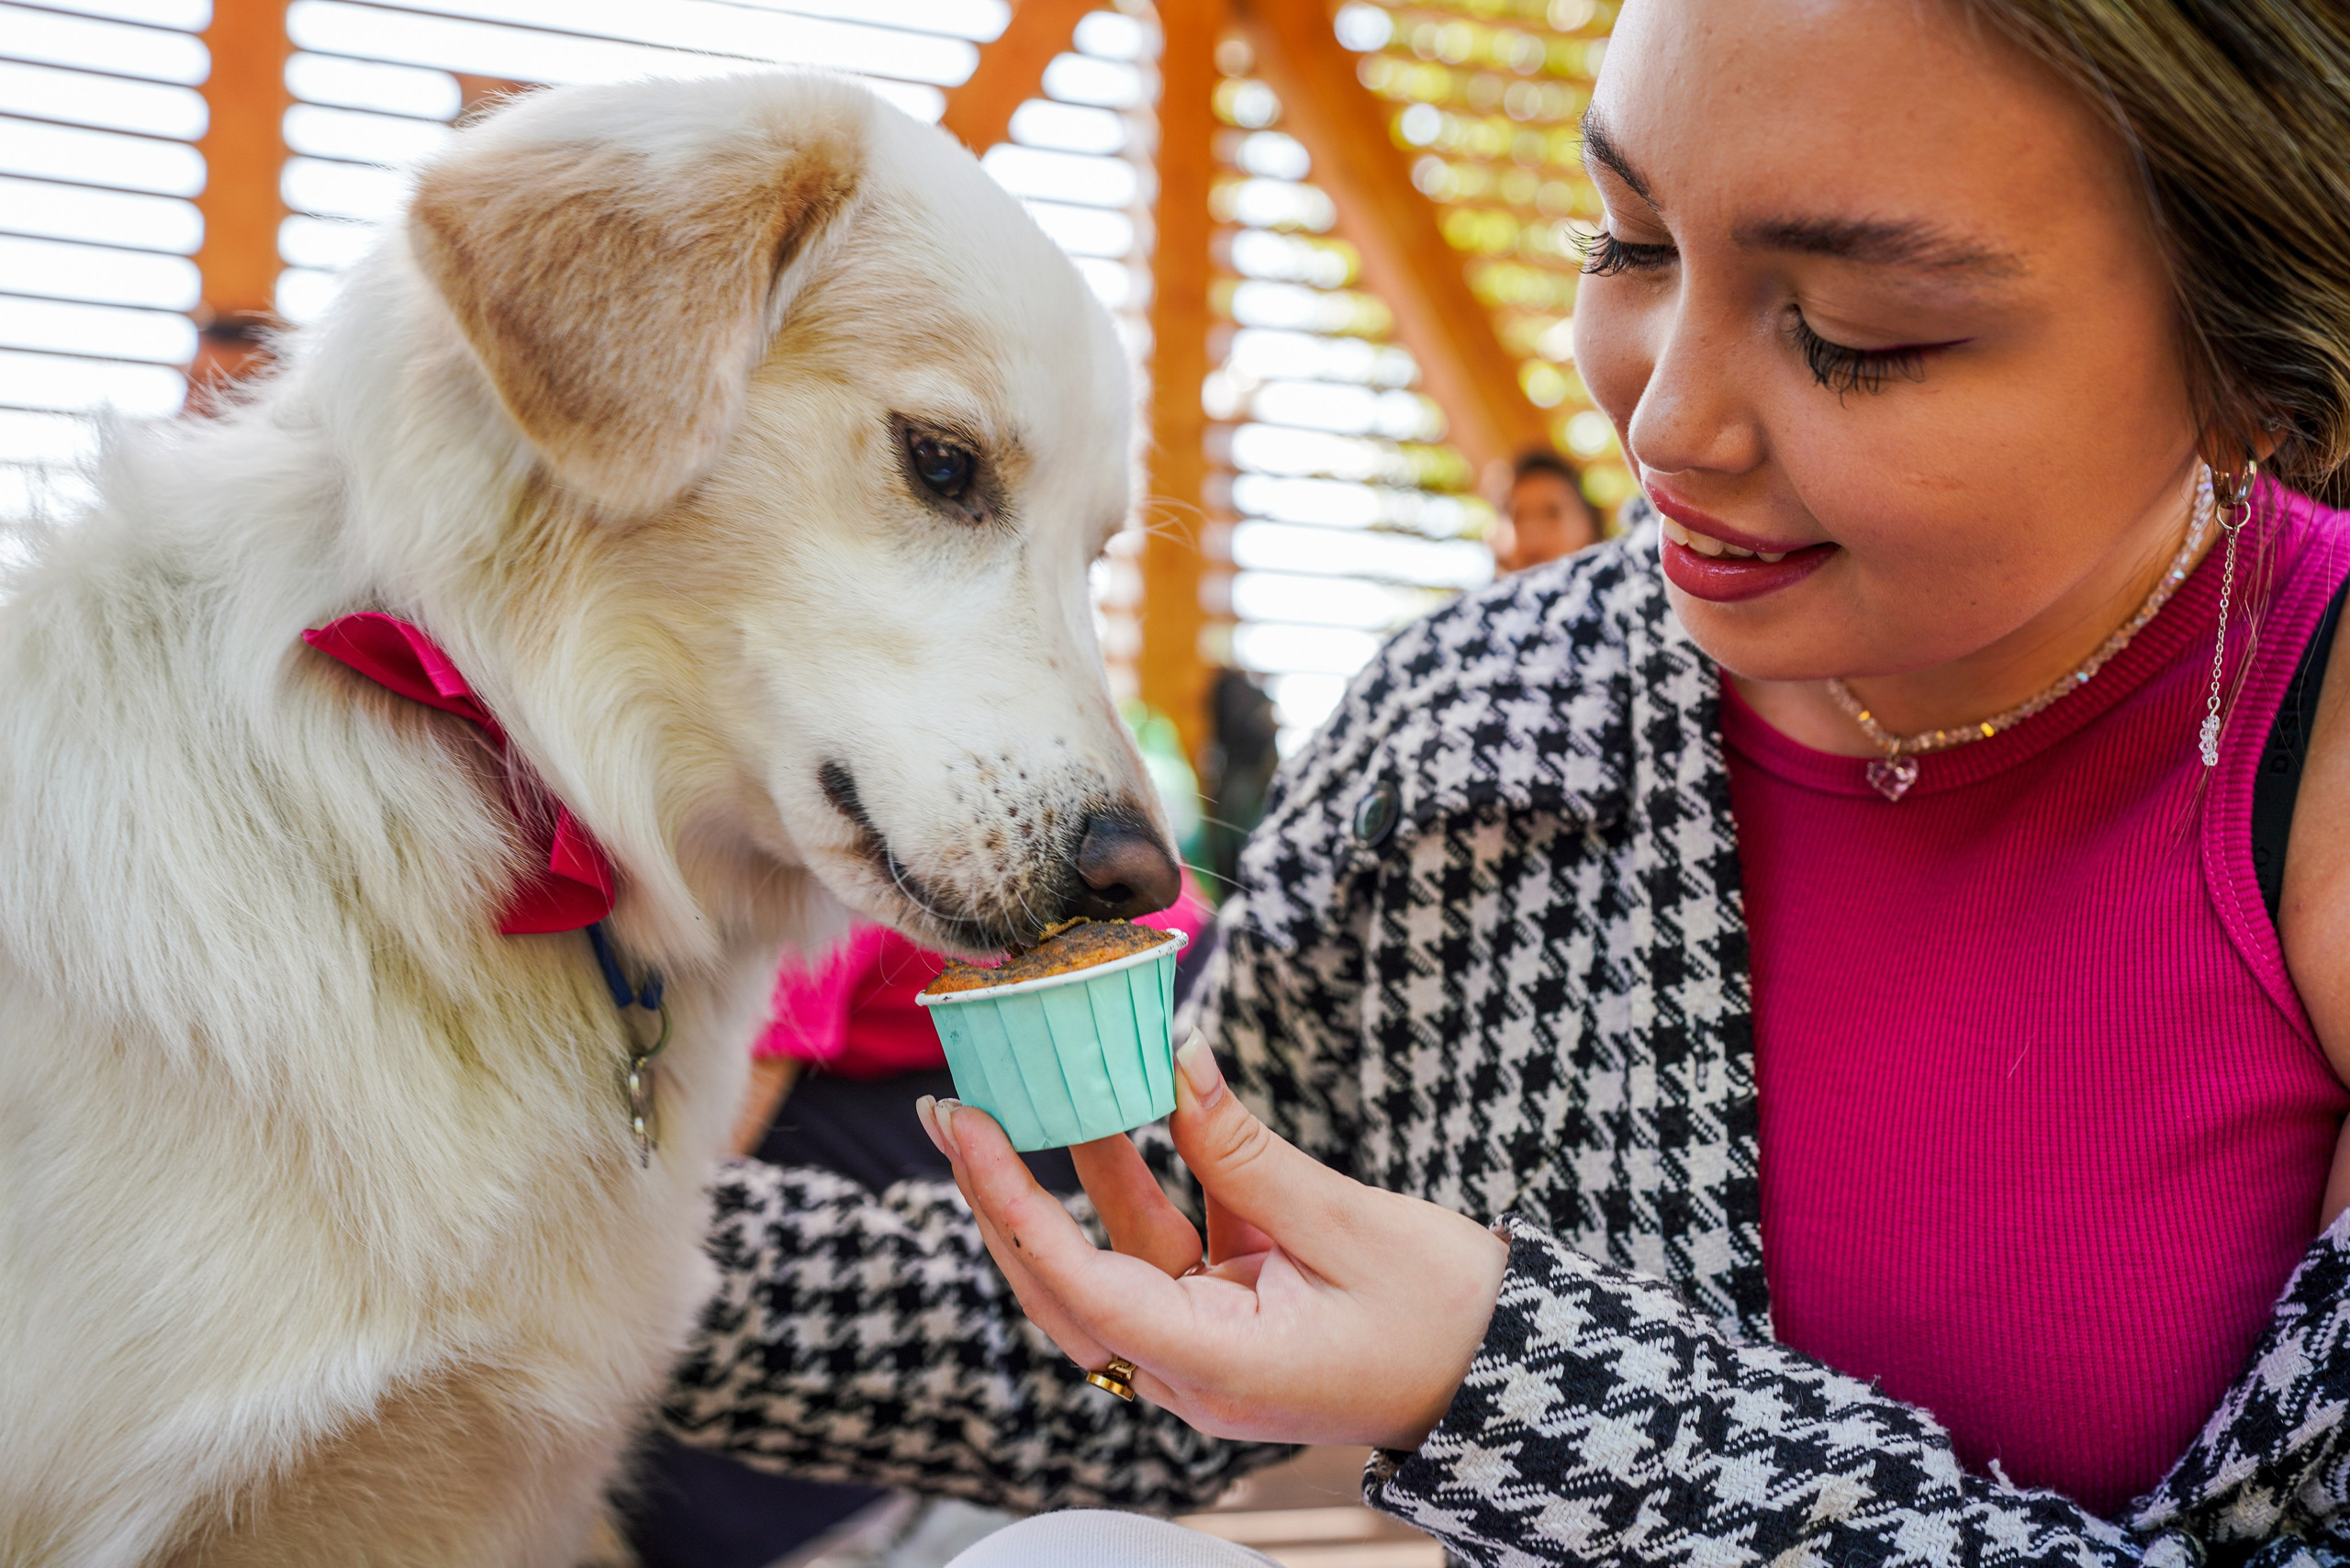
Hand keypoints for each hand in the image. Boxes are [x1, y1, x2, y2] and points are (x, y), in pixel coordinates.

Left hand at [915, 1036, 1508, 1450]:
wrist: (1511, 1377)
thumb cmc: (1449, 1315)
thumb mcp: (1347, 1221)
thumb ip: (1246, 1148)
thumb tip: (1175, 1055)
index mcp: (1218, 1369)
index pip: (1082, 1286)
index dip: (1014, 1203)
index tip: (967, 1127)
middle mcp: (1192, 1373)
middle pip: (1062, 1285)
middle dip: (1001, 1196)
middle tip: (951, 1106)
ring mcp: (1206, 1349)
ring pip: (1104, 1262)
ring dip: (1061, 1181)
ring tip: (1013, 1095)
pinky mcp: (1226, 1320)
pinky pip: (1157, 1252)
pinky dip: (1130, 1187)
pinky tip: (1110, 1114)